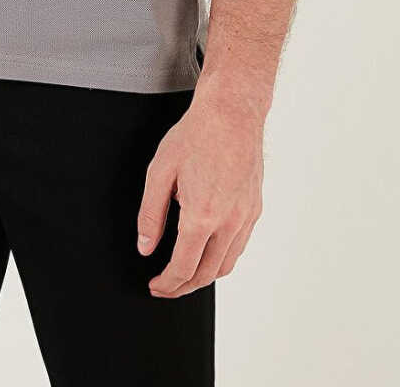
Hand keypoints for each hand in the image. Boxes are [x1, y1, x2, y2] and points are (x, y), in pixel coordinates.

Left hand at [136, 87, 264, 296]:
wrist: (232, 112)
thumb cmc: (195, 136)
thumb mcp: (159, 172)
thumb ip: (150, 215)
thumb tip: (145, 247)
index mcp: (202, 216)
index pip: (184, 268)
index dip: (167, 284)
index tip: (155, 286)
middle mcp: (228, 223)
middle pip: (207, 274)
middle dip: (183, 287)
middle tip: (166, 286)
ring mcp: (245, 217)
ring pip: (226, 264)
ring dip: (204, 276)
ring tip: (185, 273)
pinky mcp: (254, 209)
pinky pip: (239, 246)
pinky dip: (222, 257)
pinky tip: (208, 250)